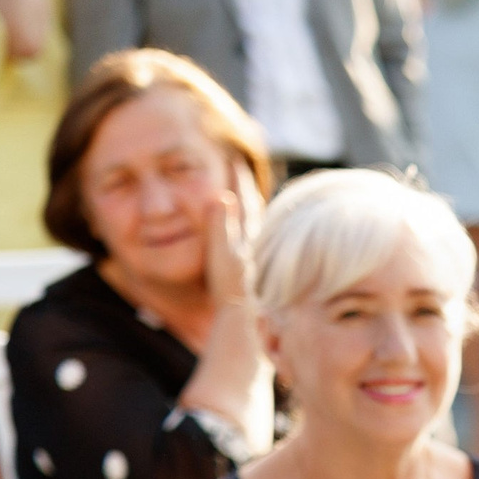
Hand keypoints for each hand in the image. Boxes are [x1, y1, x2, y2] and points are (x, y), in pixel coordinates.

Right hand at [204, 168, 258, 311]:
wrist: (243, 318)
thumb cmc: (230, 288)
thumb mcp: (222, 254)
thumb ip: (220, 225)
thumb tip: (222, 196)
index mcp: (248, 234)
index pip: (243, 199)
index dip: (238, 179)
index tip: (234, 160)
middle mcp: (256, 243)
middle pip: (253, 208)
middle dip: (245, 188)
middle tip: (241, 169)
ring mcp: (258, 256)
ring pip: (256, 223)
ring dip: (250, 207)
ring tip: (245, 195)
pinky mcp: (258, 269)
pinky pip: (257, 239)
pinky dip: (252, 228)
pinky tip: (252, 233)